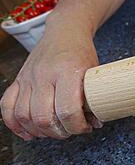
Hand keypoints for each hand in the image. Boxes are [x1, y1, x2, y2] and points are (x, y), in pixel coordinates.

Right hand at [0, 21, 101, 139]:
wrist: (64, 33)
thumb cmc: (81, 53)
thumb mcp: (94, 73)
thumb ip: (94, 98)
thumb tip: (95, 123)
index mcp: (68, 71)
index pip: (68, 110)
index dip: (77, 126)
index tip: (85, 127)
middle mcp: (44, 75)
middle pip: (43, 117)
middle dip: (60, 132)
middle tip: (70, 130)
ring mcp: (28, 78)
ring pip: (23, 115)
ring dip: (40, 131)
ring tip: (54, 131)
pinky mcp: (18, 80)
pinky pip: (6, 106)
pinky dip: (15, 124)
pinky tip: (29, 132)